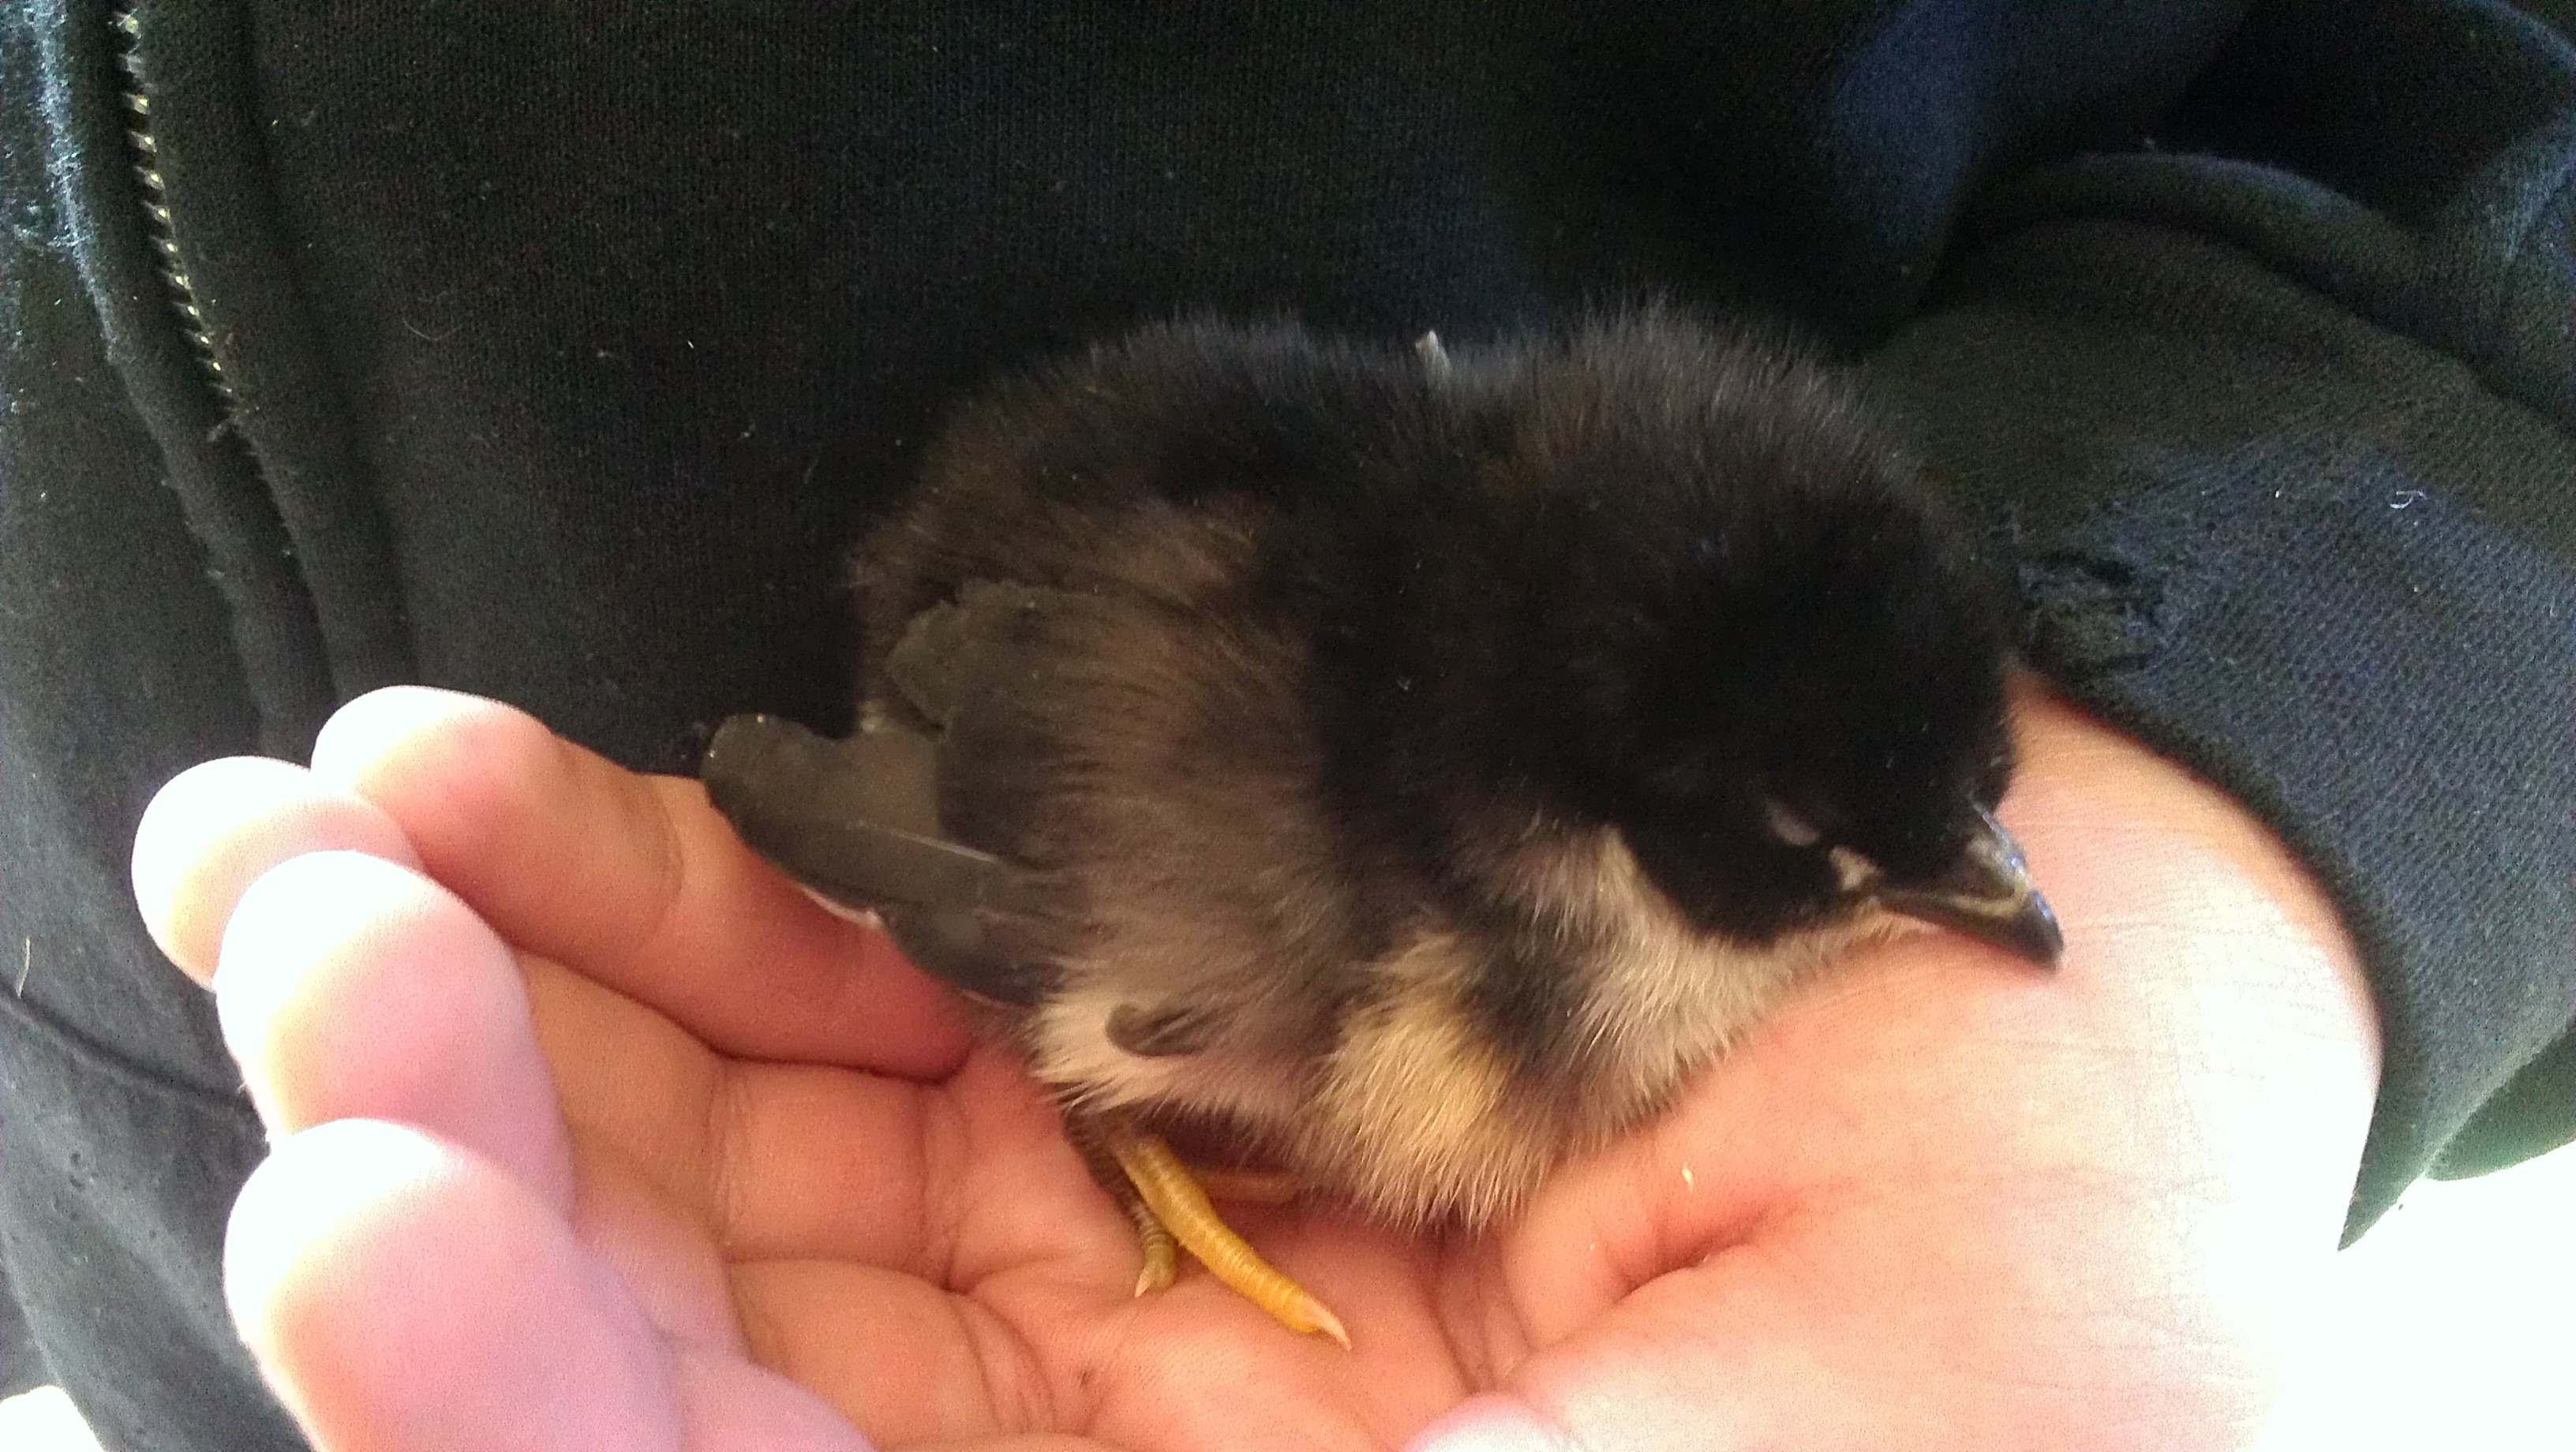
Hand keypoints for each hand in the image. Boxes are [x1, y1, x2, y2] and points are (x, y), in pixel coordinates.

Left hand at [133, 683, 2377, 1449]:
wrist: (2077, 1095)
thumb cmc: (1924, 1401)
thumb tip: (641, 1440)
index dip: (532, 1415)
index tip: (362, 1221)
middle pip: (685, 1353)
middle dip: (457, 1163)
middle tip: (300, 943)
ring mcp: (1112, 1252)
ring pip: (730, 1152)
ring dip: (506, 997)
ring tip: (329, 839)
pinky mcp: (1155, 1037)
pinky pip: (870, 976)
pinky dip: (688, 884)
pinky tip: (500, 802)